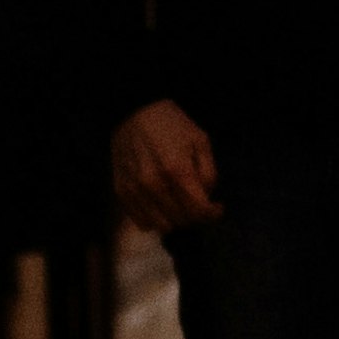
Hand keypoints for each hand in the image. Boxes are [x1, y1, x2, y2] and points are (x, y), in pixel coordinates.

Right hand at [113, 96, 220, 235]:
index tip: (217, 207)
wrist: (133, 111)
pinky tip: (162, 204)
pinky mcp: (121, 192)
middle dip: (196, 215)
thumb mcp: (200, 141)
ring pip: (163, 226)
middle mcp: (154, 184)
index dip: (213, 214)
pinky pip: (142, 222)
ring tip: (179, 203)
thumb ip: (209, 173)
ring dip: (176, 219)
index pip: (199, 210)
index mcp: (177, 170)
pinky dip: (156, 218)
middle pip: (182, 220)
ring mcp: (135, 190)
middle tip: (198, 201)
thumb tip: (207, 199)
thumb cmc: (171, 125)